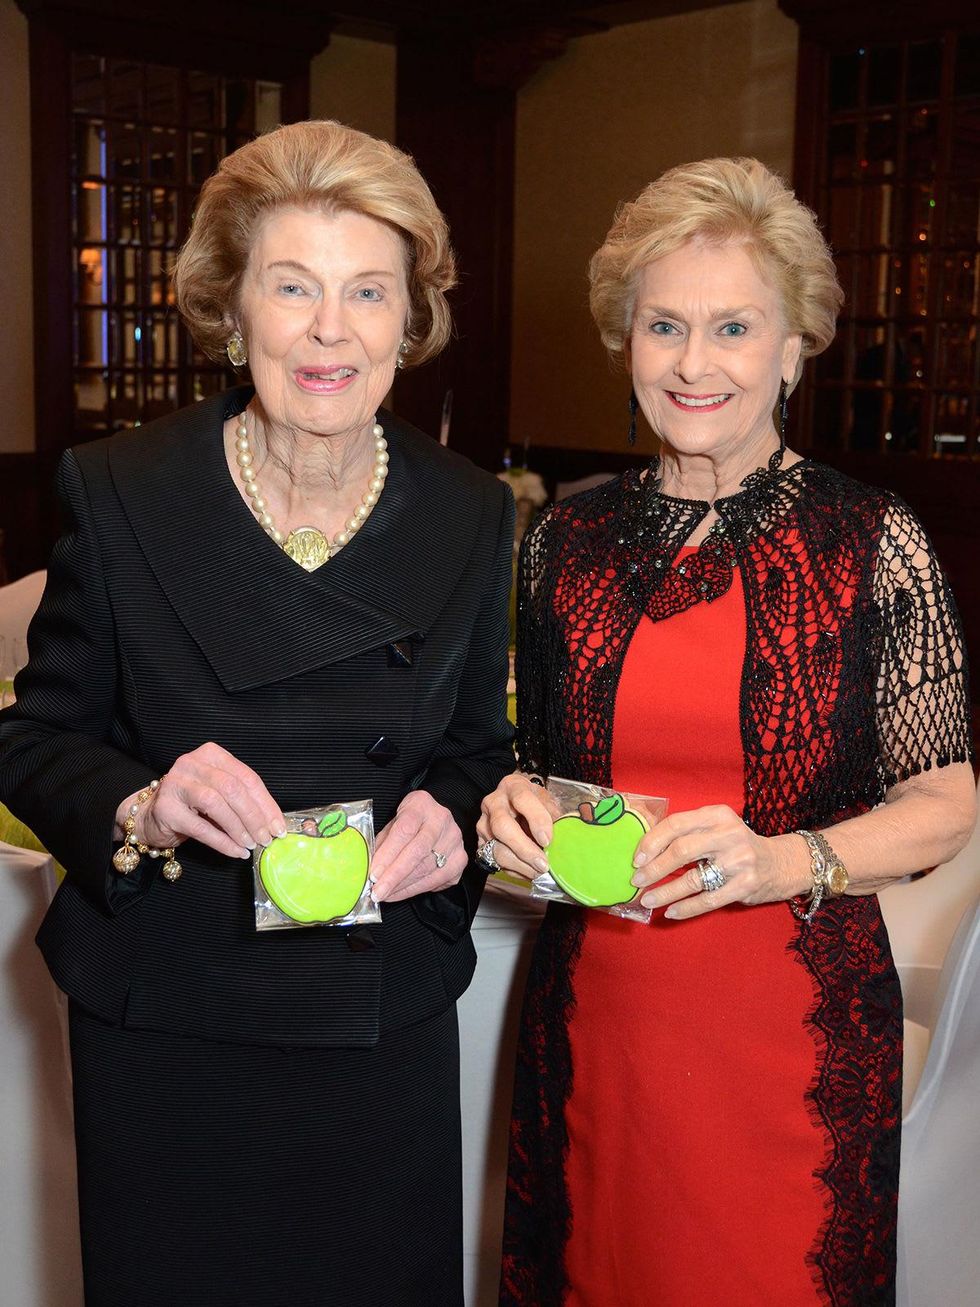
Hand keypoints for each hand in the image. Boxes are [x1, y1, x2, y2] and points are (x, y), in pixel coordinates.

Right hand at [116, 742, 285, 859]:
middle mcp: (192, 764)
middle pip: (233, 789)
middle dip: (255, 817)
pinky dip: (222, 842)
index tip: (278, 825)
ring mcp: (176, 784)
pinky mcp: (166, 809)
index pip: (246, 777)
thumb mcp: (220, 793)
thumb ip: (243, 799)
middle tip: (267, 837)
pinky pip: (201, 827)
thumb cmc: (192, 804)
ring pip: (216, 804)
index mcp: (211, 755)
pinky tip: (236, 851)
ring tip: (251, 844)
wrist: (151, 815)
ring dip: (239, 828)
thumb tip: (273, 822)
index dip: (266, 803)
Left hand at [370, 790, 467, 902]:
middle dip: (394, 876)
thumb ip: (382, 843)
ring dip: (403, 886)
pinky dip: (415, 889)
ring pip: (427, 869)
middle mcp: (442, 820)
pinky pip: (436, 879)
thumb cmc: (409, 823)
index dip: (388, 854)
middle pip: (417, 852)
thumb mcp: (393, 824)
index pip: (404, 830)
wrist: (435, 820)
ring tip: (385, 895)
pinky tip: (400, 893)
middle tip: (377, 891)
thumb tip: (368, 868)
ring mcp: (455, 840)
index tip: (373, 873)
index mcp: (421, 804)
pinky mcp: (460, 859)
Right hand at [477, 771, 559, 879]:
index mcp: (513, 786)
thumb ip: (554, 817)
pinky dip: (514, 871)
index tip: (547, 840)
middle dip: (524, 849)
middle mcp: (493, 802)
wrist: (514, 804)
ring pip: (497, 848)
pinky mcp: (480, 842)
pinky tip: (528, 871)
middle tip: (543, 864)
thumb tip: (564, 839)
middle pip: (502, 826)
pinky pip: (494, 861)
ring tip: (538, 871)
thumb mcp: (547, 802)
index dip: (536, 820)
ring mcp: (483, 823)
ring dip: (520, 865)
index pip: (522, 799)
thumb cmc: (533, 803)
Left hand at [630, 804, 809, 918]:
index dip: (652, 842)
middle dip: (654, 868)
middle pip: (681, 851)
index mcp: (717, 815)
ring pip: (692, 879)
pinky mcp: (746, 885)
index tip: (636, 858)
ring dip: (665, 892)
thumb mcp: (716, 827)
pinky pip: (708, 900)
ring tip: (647, 900)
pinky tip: (670, 912)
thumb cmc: (737, 845)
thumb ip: (688, 832)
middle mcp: (729, 834)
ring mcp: (739, 861)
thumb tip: (645, 848)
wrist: (780, 863)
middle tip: (637, 881)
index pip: (676, 824)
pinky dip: (686, 908)